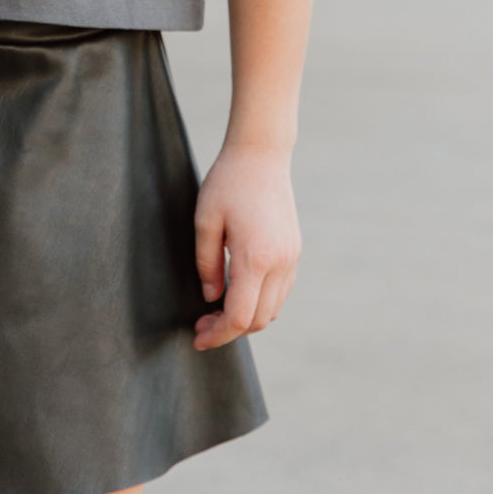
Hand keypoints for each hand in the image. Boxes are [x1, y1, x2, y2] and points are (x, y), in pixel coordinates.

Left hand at [192, 142, 300, 349]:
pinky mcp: (294, 252)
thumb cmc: (227, 183)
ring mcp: (291, 259)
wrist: (262, 155)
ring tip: (217, 309)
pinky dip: (260, 303)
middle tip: (201, 323)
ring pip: (272, 310)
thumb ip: (206, 264)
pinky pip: (280, 293)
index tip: (197, 338)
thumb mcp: (205, 221)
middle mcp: (279, 264)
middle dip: (228, 330)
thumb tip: (210, 297)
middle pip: (257, 320)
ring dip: (246, 318)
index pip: (239, 317)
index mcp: (255, 258)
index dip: (217, 335)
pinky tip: (238, 292)